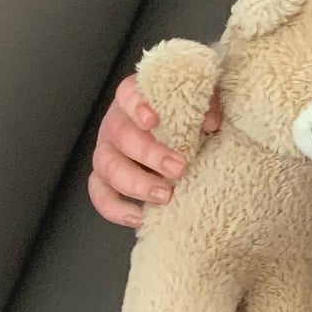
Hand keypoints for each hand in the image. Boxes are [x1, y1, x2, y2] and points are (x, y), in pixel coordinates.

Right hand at [87, 70, 220, 228]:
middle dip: (150, 154)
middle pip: (120, 135)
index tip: (153, 119)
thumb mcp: (200, 104)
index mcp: (135, 99)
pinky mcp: (105, 179)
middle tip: (179, 168)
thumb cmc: (187, 117)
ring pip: (107, 166)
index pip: (127, 94)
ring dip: (136, 183)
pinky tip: (139, 217)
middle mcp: (116, 123)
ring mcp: (107, 152)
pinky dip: (115, 209)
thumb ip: (207, 106)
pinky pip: (100, 195)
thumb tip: (211, 122)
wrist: (178, 137)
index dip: (136, 105)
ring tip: (165, 196)